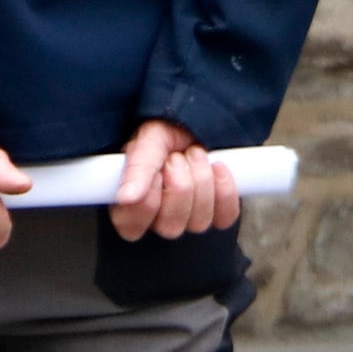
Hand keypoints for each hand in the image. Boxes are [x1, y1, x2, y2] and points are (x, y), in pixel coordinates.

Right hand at [109, 118, 240, 241]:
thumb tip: (127, 198)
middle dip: (179, 185)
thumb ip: (137, 168)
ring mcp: (189, 219)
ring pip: (198, 223)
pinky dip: (224, 190)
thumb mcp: (147, 141)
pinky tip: (217, 167)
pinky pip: (225, 217)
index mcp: (131, 206)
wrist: (193, 123)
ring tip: (195, 155)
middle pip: (170, 228)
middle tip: (177, 157)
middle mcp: (159, 219)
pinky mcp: (217, 213)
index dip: (148, 198)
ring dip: (201, 182)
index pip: (133, 228)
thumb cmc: (164, 134)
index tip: (156, 170)